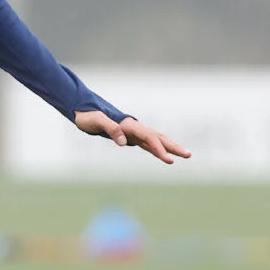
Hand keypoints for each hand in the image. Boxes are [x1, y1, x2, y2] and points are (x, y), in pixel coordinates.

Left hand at [73, 110, 191, 164]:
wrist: (81, 110)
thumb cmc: (87, 116)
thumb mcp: (95, 121)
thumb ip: (110, 128)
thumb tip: (124, 142)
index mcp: (128, 125)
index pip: (149, 138)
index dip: (159, 148)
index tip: (168, 159)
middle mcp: (134, 127)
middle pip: (158, 137)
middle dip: (173, 146)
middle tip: (189, 155)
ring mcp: (133, 132)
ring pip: (156, 140)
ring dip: (169, 148)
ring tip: (185, 155)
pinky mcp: (129, 136)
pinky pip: (147, 144)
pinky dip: (157, 150)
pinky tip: (165, 157)